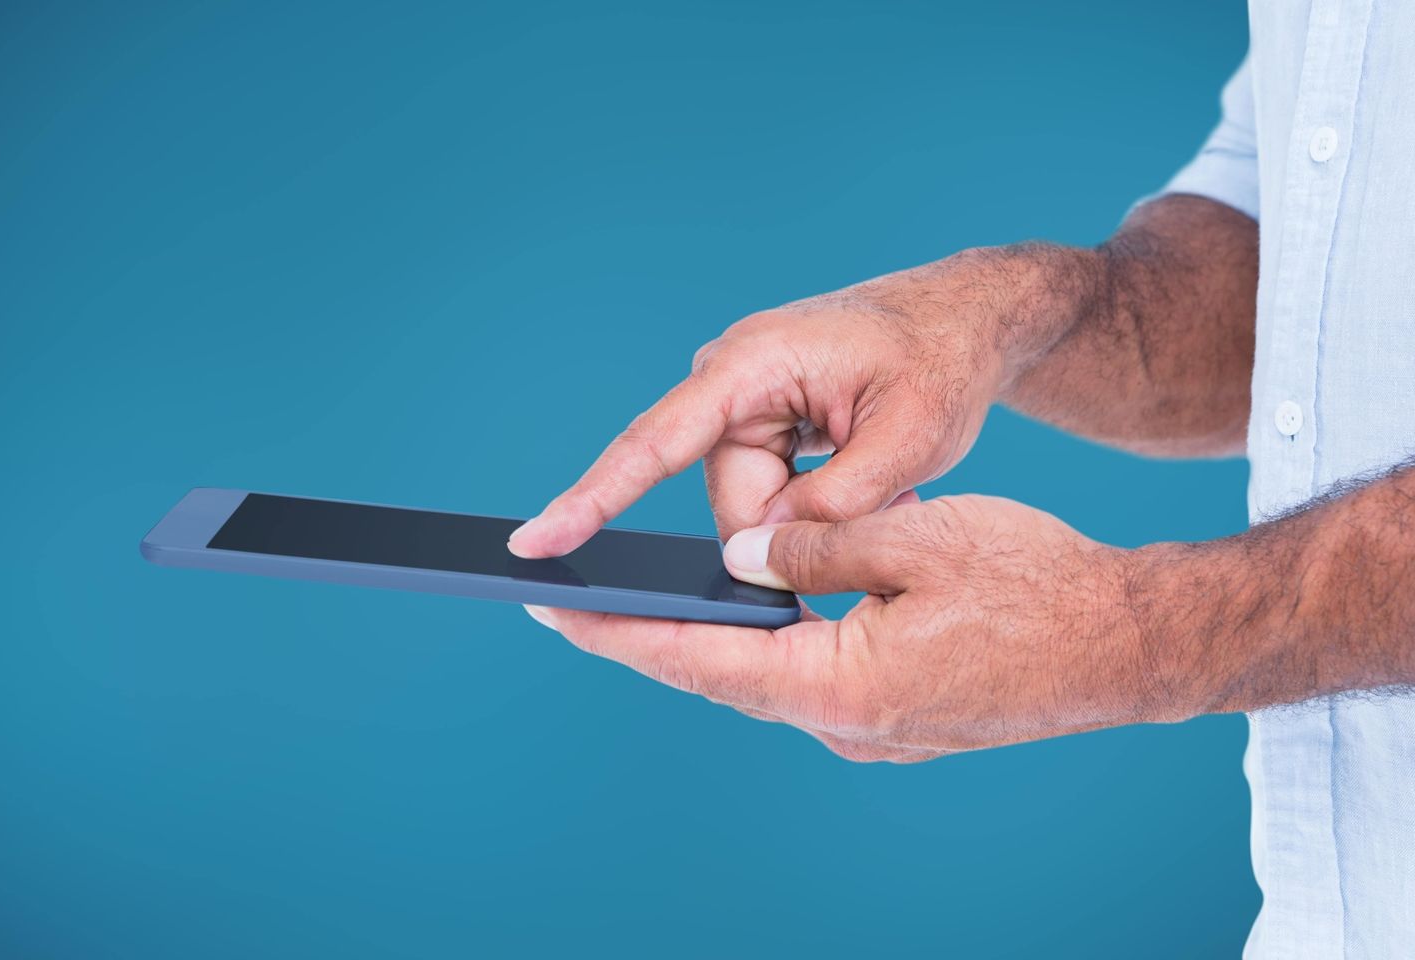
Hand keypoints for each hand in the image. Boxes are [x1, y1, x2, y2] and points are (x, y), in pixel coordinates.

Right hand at [508, 248, 1055, 556]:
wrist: (966, 317)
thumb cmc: (941, 362)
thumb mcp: (908, 441)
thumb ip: (831, 509)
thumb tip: (757, 557)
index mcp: (749, 366)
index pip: (652, 444)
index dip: (590, 501)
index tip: (533, 544)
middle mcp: (730, 381)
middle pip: (730, 502)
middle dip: (797, 529)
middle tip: (885, 504)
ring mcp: (743, 402)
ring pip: (754, 506)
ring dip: (817, 513)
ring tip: (889, 477)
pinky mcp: (761, 420)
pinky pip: (769, 489)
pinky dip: (818, 500)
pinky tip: (871, 473)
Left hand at [527, 495, 1173, 762]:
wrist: (1129, 644)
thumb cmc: (1039, 584)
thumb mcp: (917, 535)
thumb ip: (814, 545)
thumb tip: (737, 557)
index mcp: (839, 685)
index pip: (699, 656)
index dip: (620, 630)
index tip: (555, 608)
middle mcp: (844, 727)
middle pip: (721, 676)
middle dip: (651, 634)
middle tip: (585, 597)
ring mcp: (871, 735)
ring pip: (766, 677)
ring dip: (716, 637)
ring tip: (657, 594)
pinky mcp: (894, 724)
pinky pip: (810, 680)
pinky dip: (771, 644)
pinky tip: (755, 610)